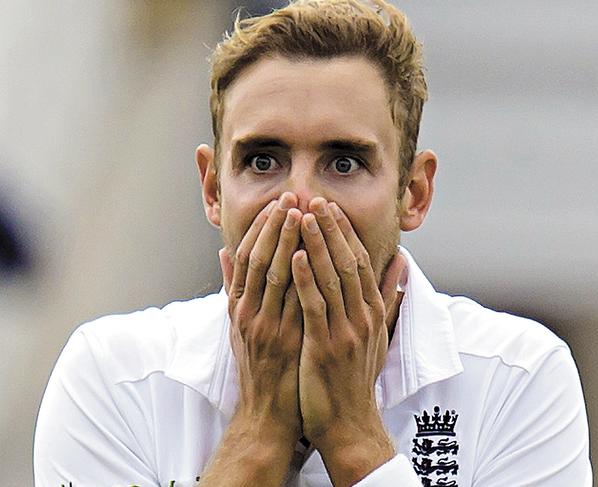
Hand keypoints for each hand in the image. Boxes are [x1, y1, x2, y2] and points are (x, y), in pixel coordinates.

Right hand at [220, 192, 303, 443]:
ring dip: (288, 242)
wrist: (265, 414)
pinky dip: (299, 277)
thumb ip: (233, 289)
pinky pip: (292, 303)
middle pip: (260, 260)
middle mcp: (248, 314)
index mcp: (238, 308)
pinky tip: (307, 254)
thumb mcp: (237, 327)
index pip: (247, 258)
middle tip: (291, 195)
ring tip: (302, 213)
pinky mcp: (284, 343)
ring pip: (275, 276)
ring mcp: (265, 328)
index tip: (276, 203)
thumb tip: (223, 252)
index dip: (261, 228)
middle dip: (275, 226)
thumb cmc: (256, 367)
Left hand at [291, 197, 405, 482]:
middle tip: (315, 198)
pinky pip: (315, 307)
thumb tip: (401, 263)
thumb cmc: (356, 377)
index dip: (344, 232)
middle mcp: (363, 317)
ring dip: (317, 244)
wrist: (351, 424)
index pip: (359, 261)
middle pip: (347, 262)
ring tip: (304, 215)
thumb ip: (387, 297)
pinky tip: (295, 256)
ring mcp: (346, 332)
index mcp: (372, 312)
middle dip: (331, 229)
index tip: (330, 207)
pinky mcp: (326, 347)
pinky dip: (306, 279)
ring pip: (331, 279)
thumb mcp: (378, 334)